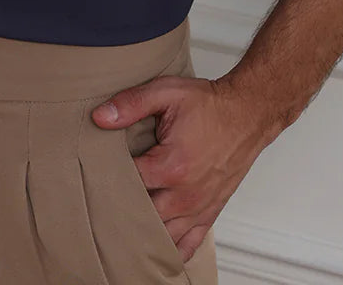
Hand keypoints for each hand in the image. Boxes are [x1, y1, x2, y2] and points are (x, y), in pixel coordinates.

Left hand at [91, 73, 279, 263]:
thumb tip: (100, 117)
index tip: (96, 171)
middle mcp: (185, 195)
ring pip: (162, 237)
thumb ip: (131, 104)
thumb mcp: (166, 93)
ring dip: (142, 231)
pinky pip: (188, 246)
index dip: (107, 179)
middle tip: (103, 200)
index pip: (127, 184)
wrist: (246, 114)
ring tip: (123, 223)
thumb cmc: (209, 105)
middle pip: (141, 217)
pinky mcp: (209, 213)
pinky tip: (156, 246)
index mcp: (171, 167)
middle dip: (121, 209)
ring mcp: (198, 208)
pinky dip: (171, 250)